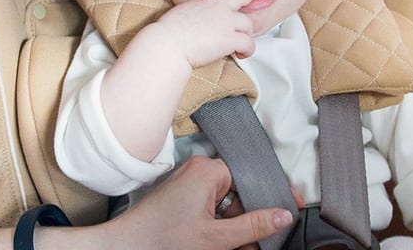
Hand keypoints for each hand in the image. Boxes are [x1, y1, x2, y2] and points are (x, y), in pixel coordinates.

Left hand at [104, 156, 293, 249]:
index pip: (251, 176)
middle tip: (257, 242)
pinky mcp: (181, 200)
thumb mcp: (216, 238)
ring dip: (235, 228)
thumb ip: (254, 225)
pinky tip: (222, 245)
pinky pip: (211, 210)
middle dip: (250, 220)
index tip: (289, 208)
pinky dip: (219, 227)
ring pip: (226, 205)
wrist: (124, 249)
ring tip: (238, 247)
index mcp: (207, 171)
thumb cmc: (161, 240)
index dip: (270, 195)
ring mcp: (188, 186)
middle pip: (240, 192)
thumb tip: (283, 215)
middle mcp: (197, 172)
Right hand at [151, 0, 256, 66]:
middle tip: (252, 5)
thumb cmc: (167, 34)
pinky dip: (248, 50)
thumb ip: (192, 13)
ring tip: (242, 43)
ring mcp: (226, 22)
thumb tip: (194, 22)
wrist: (167, 44)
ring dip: (247, 33)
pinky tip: (242, 55)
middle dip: (249, 1)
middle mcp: (218, 7)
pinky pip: (249, 43)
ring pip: (248, 24)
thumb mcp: (180, 13)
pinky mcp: (230, 39)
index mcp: (204, 0)